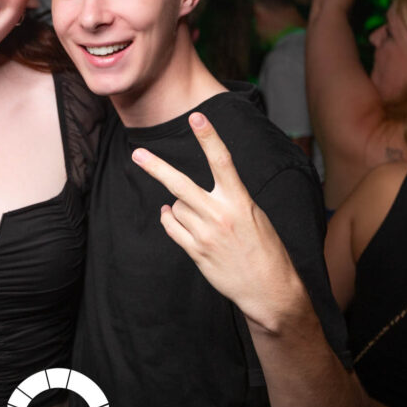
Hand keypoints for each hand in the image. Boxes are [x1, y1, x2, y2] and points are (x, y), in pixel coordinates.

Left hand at [131, 113, 304, 329]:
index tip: (197, 116)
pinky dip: (171, 221)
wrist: (268, 289)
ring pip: (176, 207)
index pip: (223, 160)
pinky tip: (177, 221)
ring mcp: (205, 235)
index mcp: (240, 201)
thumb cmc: (265, 248)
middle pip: (180, 185)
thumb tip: (185, 197)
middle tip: (137, 154)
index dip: (209, 137)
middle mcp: (220, 215)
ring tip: (203, 220)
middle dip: (156, 167)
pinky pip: (171, 227)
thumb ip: (227, 199)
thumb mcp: (254, 215)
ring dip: (182, 208)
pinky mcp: (196, 251)